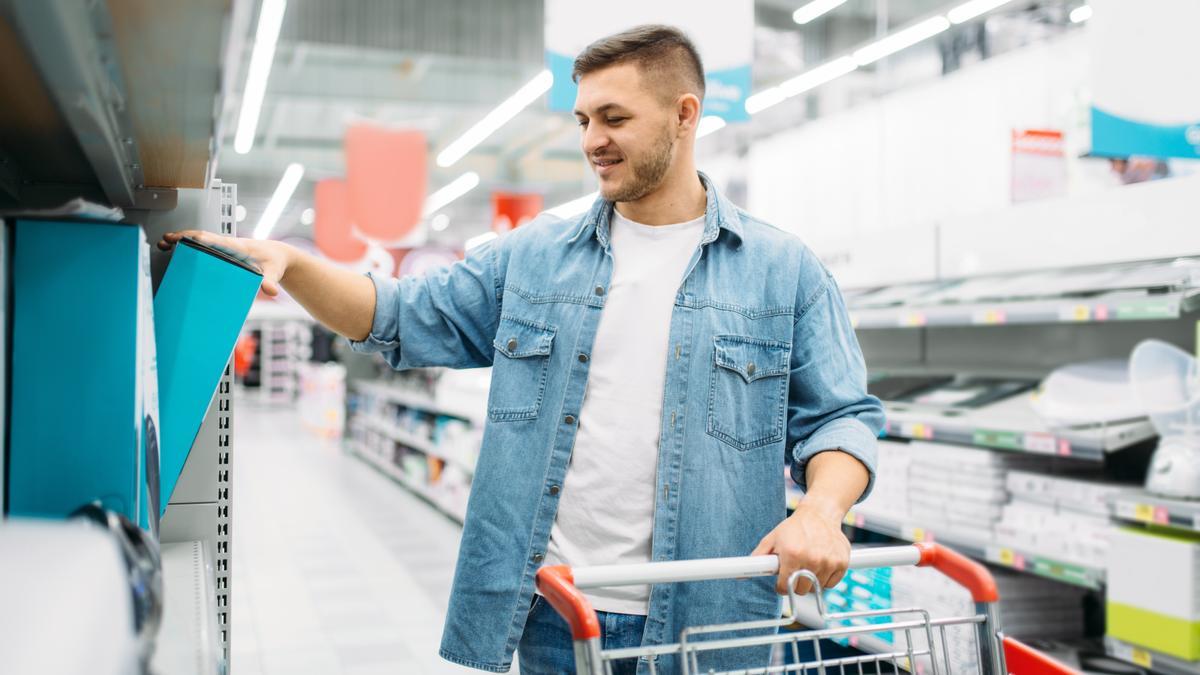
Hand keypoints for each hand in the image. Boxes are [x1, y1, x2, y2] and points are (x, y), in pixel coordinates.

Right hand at [158, 230, 290, 296]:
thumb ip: (270, 281)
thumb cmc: (274, 262)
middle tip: (166, 241)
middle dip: (184, 238)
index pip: (217, 240)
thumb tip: (270, 290)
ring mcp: (223, 247)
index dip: (201, 239)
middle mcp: (228, 244)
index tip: (185, 239)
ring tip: (163, 243)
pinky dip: (188, 245)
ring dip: (182, 240)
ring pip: (199, 240)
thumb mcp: (273, 272)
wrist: (278, 256)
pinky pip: (202, 246)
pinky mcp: (221, 251)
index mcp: (238, 247)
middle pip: (202, 237)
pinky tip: (174, 250)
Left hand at [751, 497, 849, 595]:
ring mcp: (828, 561)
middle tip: (795, 571)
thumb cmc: (794, 528)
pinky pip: (831, 583)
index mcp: (792, 554)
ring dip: (812, 580)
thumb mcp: (772, 539)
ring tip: (808, 563)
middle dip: (796, 583)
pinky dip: (826, 578)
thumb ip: (758, 558)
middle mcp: (812, 559)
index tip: (782, 582)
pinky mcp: (842, 562)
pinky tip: (820, 563)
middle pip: (802, 590)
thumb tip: (741, 574)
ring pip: (817, 587)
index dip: (781, 586)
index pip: (785, 587)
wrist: (820, 514)